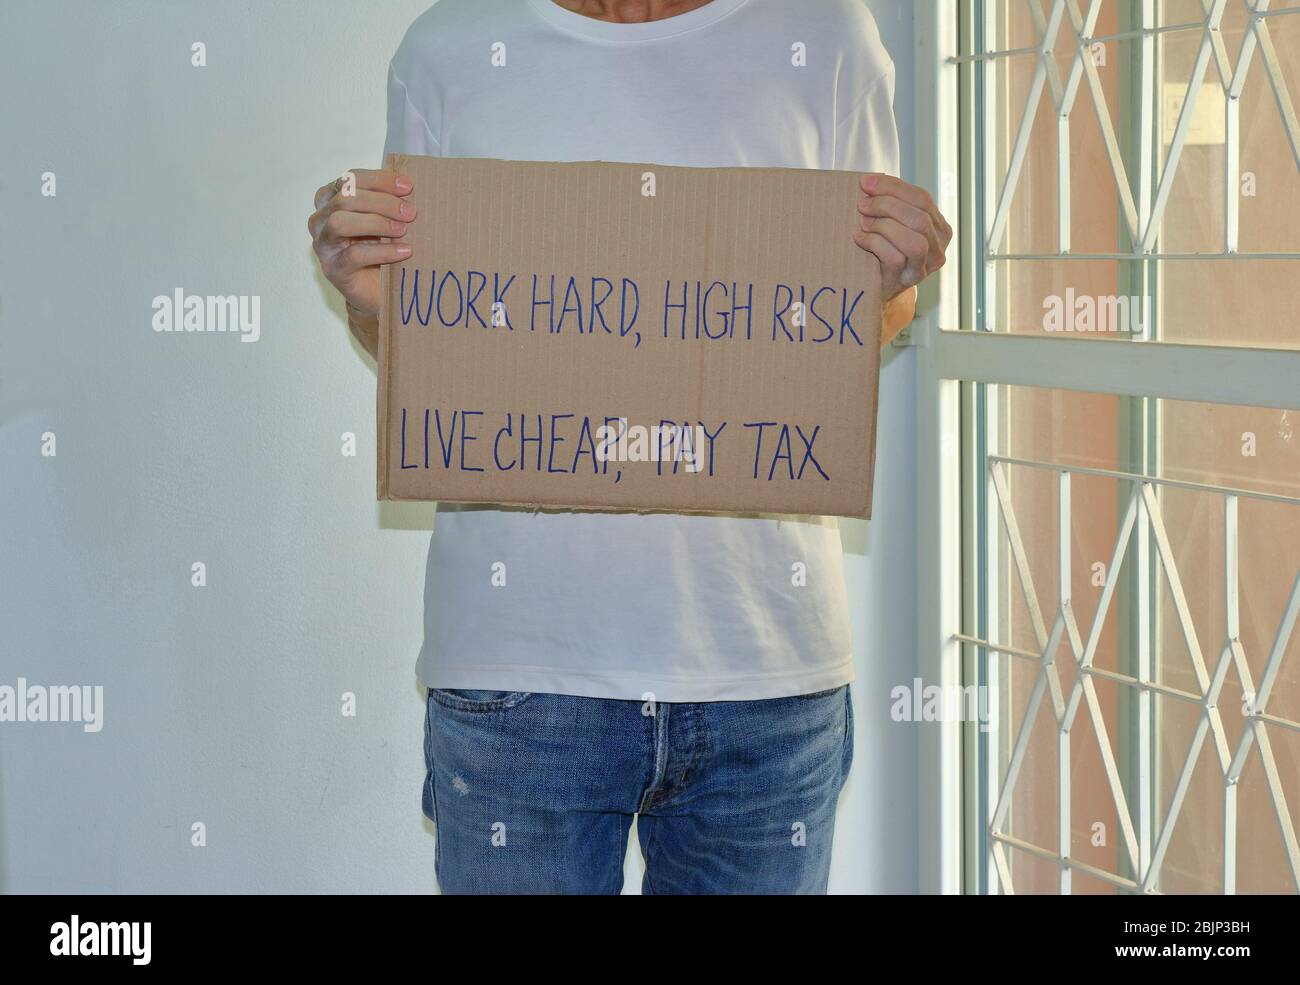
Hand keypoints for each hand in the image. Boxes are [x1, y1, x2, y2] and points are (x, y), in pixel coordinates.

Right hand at [308, 168, 416, 318]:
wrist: (377, 291)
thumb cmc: (380, 248)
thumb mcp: (385, 219)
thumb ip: (389, 202)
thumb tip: (409, 188)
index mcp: (330, 199)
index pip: (350, 179)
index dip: (379, 180)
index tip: (408, 187)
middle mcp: (321, 220)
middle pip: (344, 199)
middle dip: (381, 202)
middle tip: (410, 212)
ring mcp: (323, 245)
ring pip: (340, 222)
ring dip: (377, 222)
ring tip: (403, 230)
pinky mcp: (333, 269)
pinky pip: (354, 255)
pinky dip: (382, 251)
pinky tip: (403, 251)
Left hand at [853, 173, 950, 302]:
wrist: (880, 288)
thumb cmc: (885, 251)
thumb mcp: (894, 224)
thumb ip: (891, 205)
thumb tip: (869, 182)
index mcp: (939, 227)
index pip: (922, 198)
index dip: (893, 187)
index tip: (866, 183)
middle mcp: (938, 247)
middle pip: (919, 218)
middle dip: (887, 205)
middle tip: (862, 204)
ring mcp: (925, 267)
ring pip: (913, 240)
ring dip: (883, 226)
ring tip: (863, 222)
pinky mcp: (908, 280)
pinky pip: (895, 258)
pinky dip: (874, 244)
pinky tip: (859, 239)